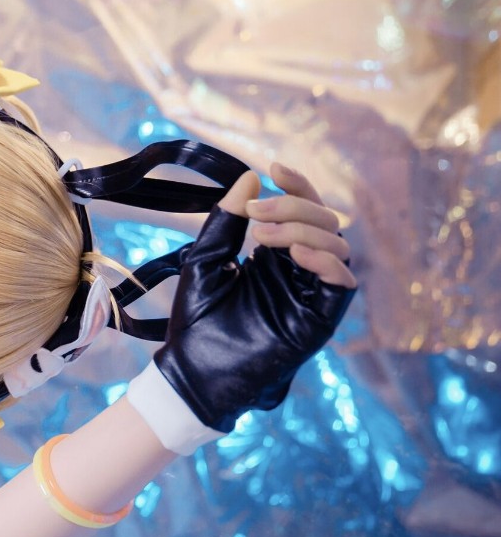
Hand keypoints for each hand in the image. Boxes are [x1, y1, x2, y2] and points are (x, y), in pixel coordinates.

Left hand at [153, 162, 357, 433]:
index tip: (274, 168)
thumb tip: (251, 177)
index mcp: (276, 256)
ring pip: (337, 246)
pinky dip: (325, 260)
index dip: (297, 186)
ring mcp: (311, 295)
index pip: (304, 211)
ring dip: (304, 230)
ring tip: (263, 235)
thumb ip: (227, 219)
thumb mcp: (205, 258)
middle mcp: (300, 272)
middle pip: (323, 222)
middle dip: (293, 207)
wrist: (193, 368)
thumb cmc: (196, 318)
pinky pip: (342, 283)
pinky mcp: (320, 320)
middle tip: (255, 214)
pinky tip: (293, 252)